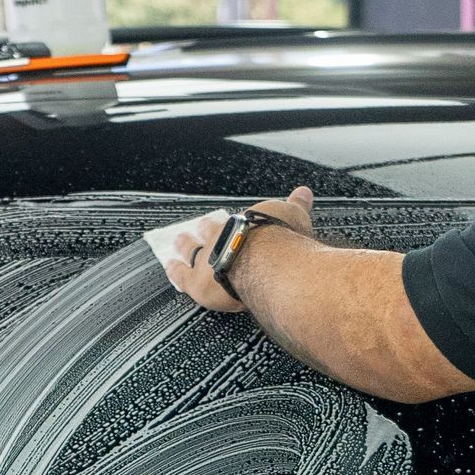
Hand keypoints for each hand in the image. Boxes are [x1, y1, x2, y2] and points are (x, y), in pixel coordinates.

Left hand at [152, 190, 315, 312]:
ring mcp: (208, 258)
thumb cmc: (282, 241)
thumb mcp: (292, 216)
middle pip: (209, 231)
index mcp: (245, 224)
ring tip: (179, 242)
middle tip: (196, 227)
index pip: (235, 221)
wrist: (266, 262)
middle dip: (203, 229)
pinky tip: (170, 269)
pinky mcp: (199, 282)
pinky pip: (181, 275)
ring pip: (190, 249)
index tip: (225, 220)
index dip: (229, 222)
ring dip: (184, 245)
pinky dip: (175, 271)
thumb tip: (303, 193)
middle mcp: (222, 237)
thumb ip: (296, 205)